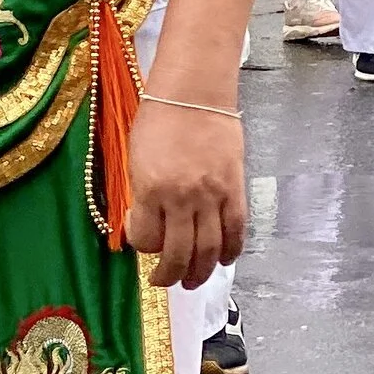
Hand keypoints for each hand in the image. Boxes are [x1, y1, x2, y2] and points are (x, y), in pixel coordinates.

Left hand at [123, 97, 244, 288]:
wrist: (195, 92)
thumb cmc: (159, 119)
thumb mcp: (136, 160)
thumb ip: (143, 196)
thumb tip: (148, 226)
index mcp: (150, 188)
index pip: (145, 239)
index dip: (141, 246)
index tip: (141, 242)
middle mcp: (182, 197)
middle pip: (179, 254)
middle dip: (170, 275)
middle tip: (165, 281)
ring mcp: (212, 195)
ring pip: (209, 250)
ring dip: (200, 272)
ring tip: (193, 281)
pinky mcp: (235, 189)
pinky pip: (236, 231)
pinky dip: (231, 251)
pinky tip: (224, 260)